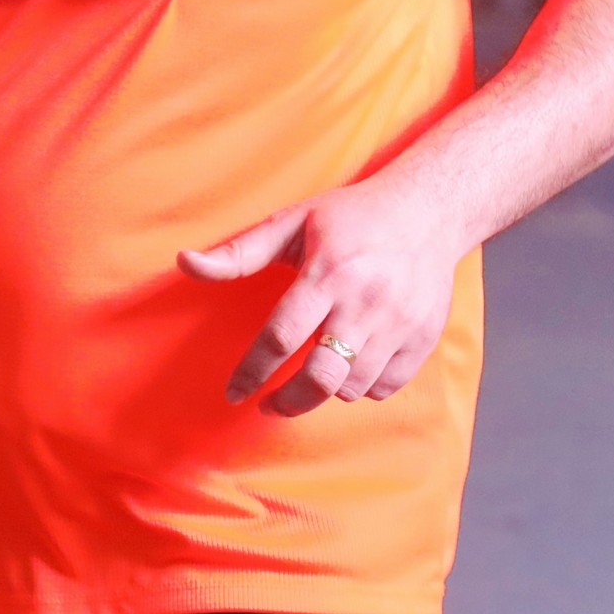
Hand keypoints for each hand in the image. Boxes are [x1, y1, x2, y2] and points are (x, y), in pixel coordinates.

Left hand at [179, 177, 467, 417]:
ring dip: (324, 389)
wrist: (428, 211)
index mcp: (328, 272)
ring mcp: (399, 323)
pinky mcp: (423, 338)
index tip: (234, 393)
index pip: (280, 337)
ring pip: (352, 386)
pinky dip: (362, 386)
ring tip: (310, 374)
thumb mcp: (292, 223)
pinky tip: (349, 366)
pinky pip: (384, 387)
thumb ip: (239, 252)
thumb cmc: (351, 216)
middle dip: (287, 401)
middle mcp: (365, 302)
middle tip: (269, 403)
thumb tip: (185, 263)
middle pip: (320, 376)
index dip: (251, 372)